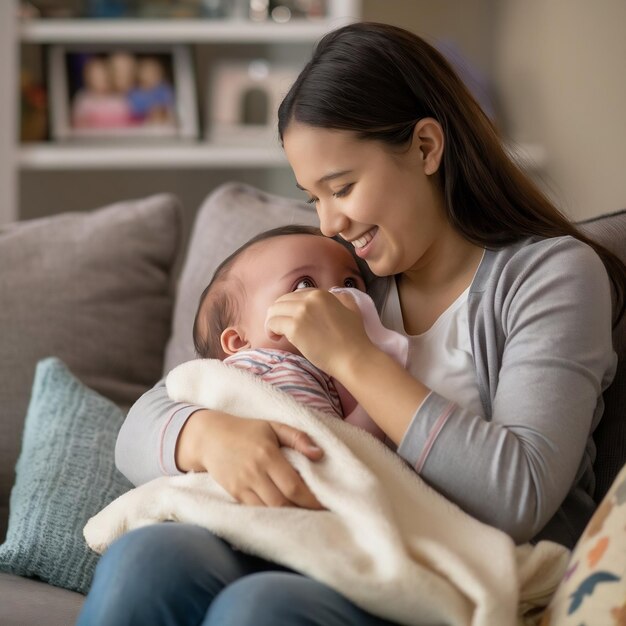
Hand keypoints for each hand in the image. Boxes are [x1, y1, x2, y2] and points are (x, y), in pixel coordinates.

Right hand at [176, 409, 323, 508]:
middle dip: (303, 510)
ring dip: (288, 514)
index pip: (293, 485)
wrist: (209, 437)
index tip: (326, 504)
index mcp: (268, 454)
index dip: (311, 499)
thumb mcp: (273, 426)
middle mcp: (255, 472)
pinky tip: (284, 512)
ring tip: (304, 513)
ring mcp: (242, 485)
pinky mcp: (234, 493)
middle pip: (283, 502)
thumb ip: (298, 438)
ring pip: (269, 509)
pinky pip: (256, 510)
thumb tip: (319, 454)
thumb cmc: (246, 431)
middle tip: (320, 512)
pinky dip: (271, 514)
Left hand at [265, 289, 372, 377]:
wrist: (353, 357)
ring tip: (277, 334)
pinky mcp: (294, 328)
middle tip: (280, 327)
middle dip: (278, 313)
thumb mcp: (352, 309)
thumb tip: (334, 293)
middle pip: (281, 301)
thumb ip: (342, 298)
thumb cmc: (355, 338)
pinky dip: (271, 331)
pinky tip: (276, 338)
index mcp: (321, 294)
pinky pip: (272, 324)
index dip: (290, 307)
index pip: (295, 295)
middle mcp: (309, 300)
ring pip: (273, 311)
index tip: (291, 318)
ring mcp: (301, 313)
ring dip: (272, 321)